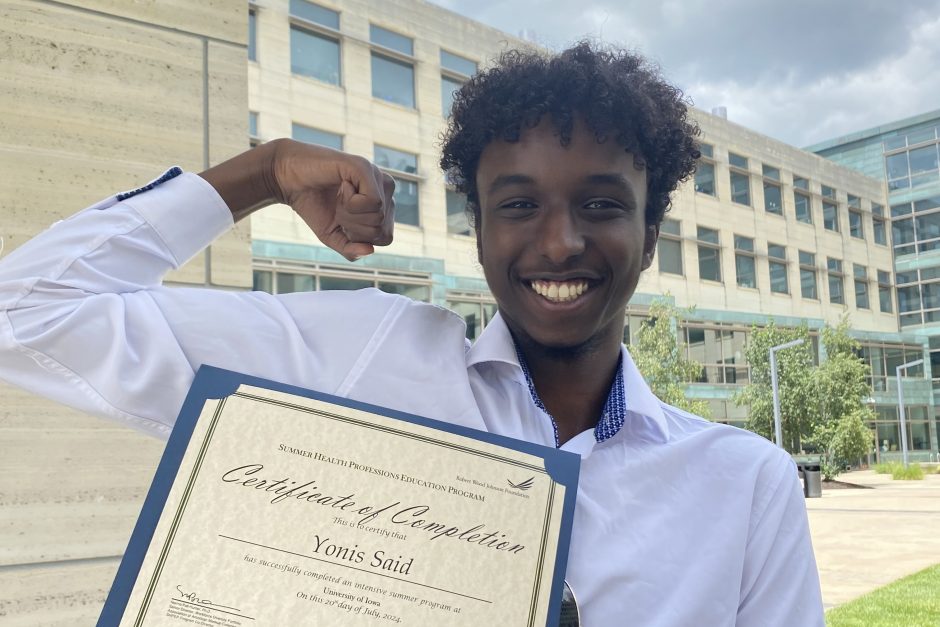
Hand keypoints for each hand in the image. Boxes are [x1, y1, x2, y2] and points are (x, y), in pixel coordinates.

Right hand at [200, 139, 395, 261]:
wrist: (288, 180)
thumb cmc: (313, 205)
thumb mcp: (333, 236)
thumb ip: (351, 249)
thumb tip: (370, 251)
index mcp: (383, 205)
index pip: (386, 238)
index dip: (361, 238)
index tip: (343, 222)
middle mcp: (385, 189)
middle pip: (381, 229)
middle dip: (353, 228)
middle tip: (337, 207)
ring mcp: (377, 176)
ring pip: (378, 216)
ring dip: (349, 214)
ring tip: (338, 195)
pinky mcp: (365, 167)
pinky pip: (372, 201)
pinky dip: (351, 202)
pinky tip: (341, 186)